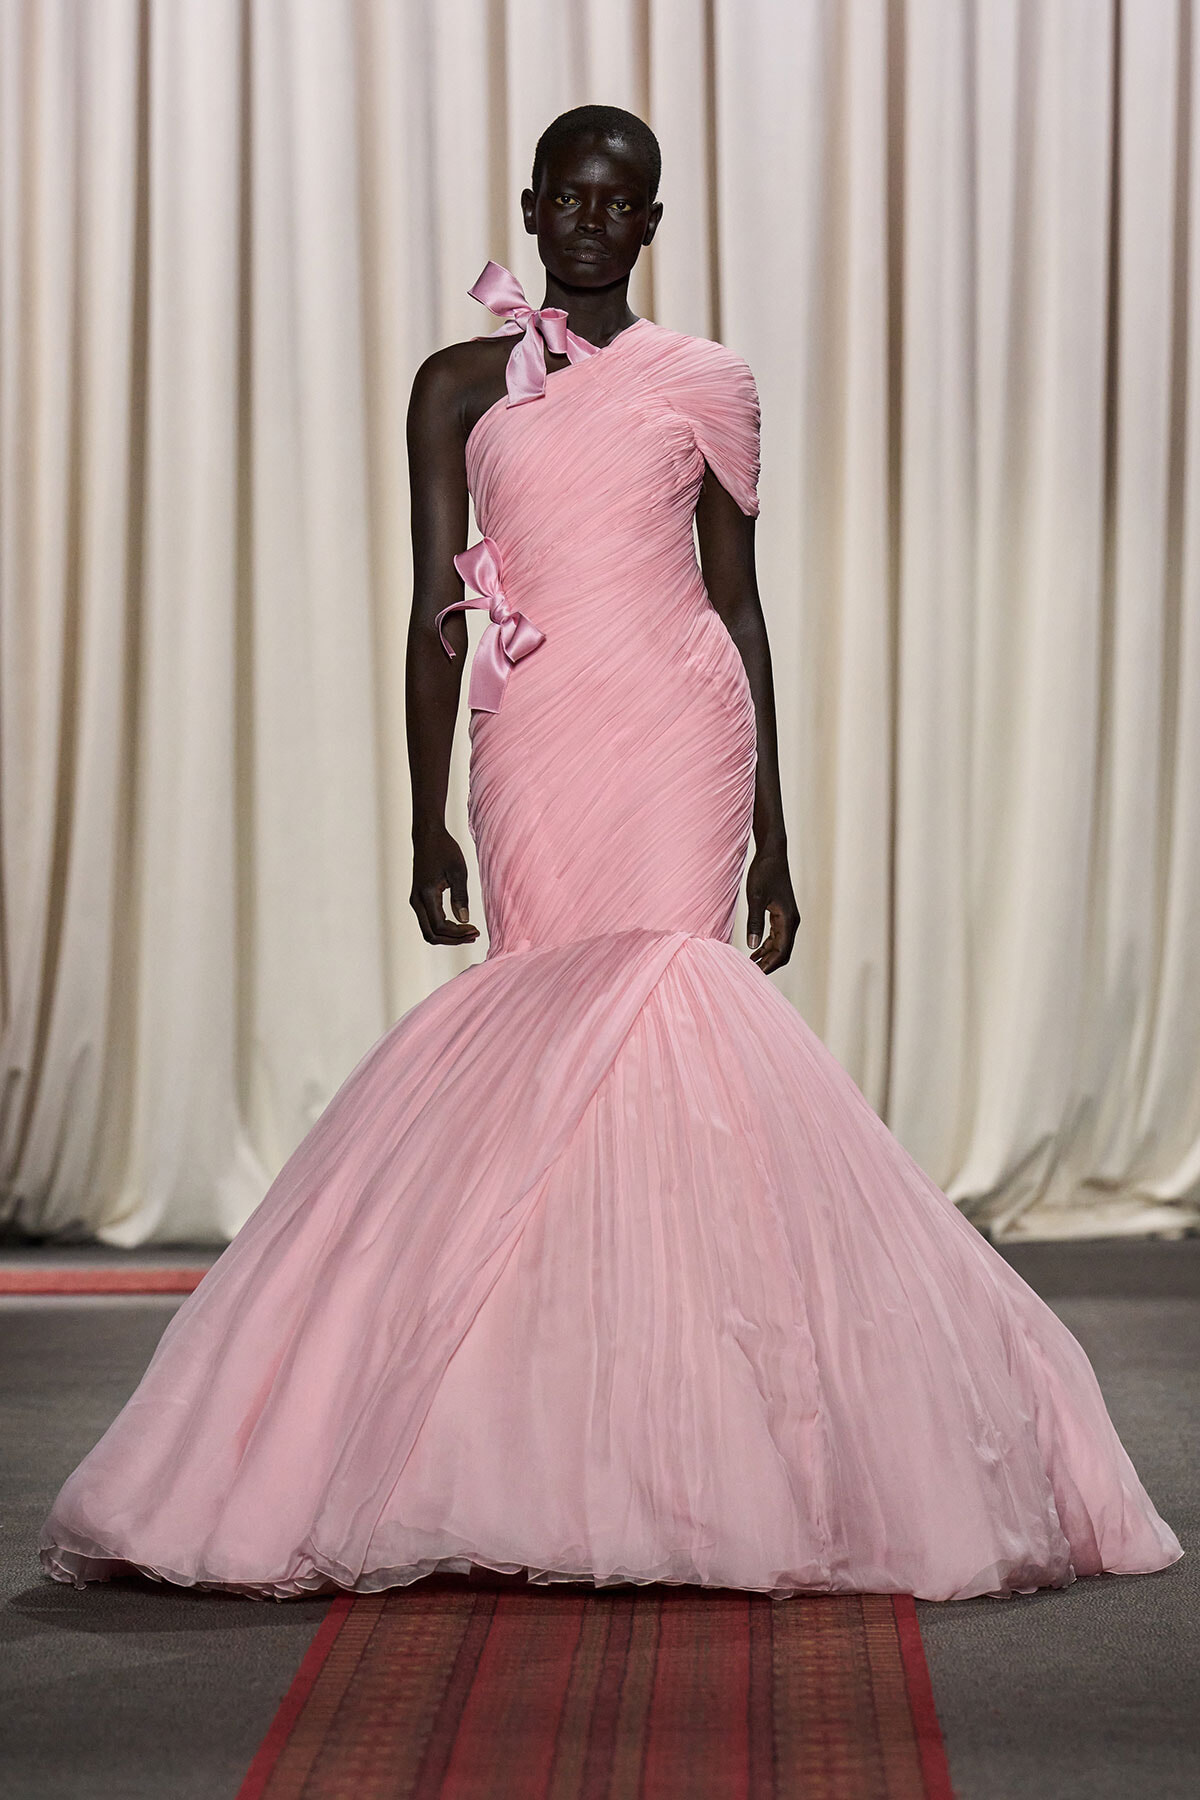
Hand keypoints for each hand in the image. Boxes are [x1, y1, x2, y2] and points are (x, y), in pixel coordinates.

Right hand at [410, 827, 480, 946]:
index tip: (476, 929)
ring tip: (469, 933)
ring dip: (448, 936)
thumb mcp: (458, 871)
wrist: (427, 835)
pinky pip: (429, 921)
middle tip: (474, 935)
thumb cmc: (444, 849)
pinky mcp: (419, 898)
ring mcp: (416, 900)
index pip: (440, 926)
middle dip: (453, 940)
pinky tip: (459, 924)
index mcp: (426, 894)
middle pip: (431, 935)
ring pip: (428, 930)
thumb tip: (464, 920)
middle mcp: (417, 901)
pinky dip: (443, 928)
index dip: (458, 933)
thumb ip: (461, 897)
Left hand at [745, 847, 800, 973]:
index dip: (769, 965)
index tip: (755, 974)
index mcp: (788, 920)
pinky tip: (755, 950)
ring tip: (750, 965)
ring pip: (780, 945)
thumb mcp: (755, 898)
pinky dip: (767, 945)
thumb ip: (754, 922)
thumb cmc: (764, 873)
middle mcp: (792, 921)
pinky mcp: (782, 913)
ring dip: (767, 956)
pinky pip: (777, 936)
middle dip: (769, 964)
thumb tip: (752, 946)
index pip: (782, 952)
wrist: (772, 855)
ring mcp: (788, 917)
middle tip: (751, 974)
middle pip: (783, 952)